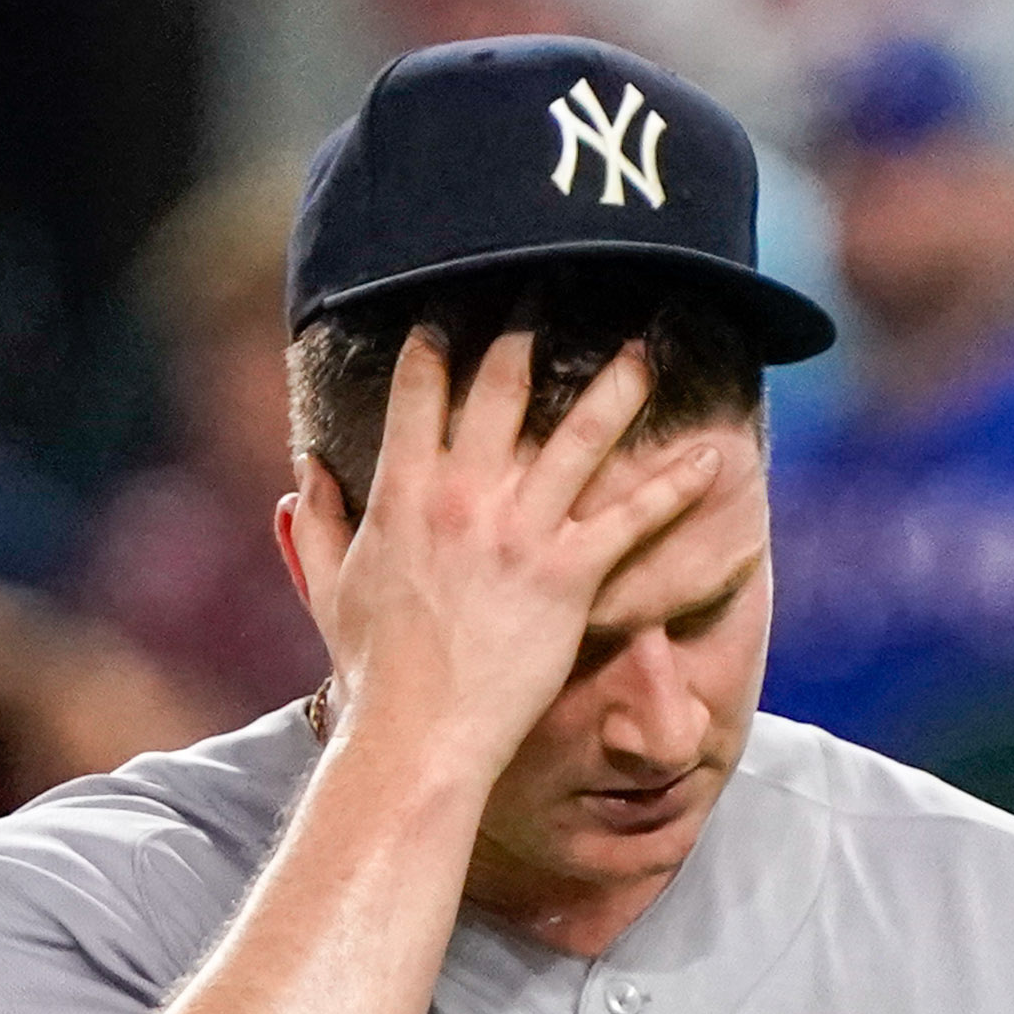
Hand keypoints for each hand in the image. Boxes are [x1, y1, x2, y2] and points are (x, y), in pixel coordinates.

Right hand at [286, 326, 724, 771]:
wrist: (419, 732)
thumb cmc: (373, 671)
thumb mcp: (328, 588)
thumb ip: (312, 523)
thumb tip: (299, 471)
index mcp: (403, 491)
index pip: (420, 388)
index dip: (438, 339)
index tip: (455, 302)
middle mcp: (464, 495)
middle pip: (502, 387)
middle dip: (528, 326)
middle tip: (557, 281)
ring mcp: (521, 532)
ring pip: (579, 435)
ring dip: (619, 384)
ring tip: (649, 343)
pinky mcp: (569, 574)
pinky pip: (632, 520)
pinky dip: (676, 488)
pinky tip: (713, 458)